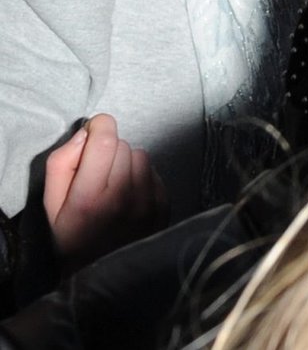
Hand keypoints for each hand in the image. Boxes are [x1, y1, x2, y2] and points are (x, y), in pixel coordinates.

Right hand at [42, 114, 167, 271]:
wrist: (102, 273)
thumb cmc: (73, 236)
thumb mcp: (52, 204)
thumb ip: (62, 164)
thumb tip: (85, 133)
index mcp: (89, 198)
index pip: (106, 141)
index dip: (100, 127)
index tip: (95, 131)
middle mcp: (123, 198)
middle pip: (123, 146)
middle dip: (108, 151)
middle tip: (99, 173)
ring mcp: (148, 203)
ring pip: (141, 155)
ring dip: (127, 163)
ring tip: (114, 186)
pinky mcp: (164, 206)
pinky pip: (155, 172)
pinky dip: (142, 177)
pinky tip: (130, 196)